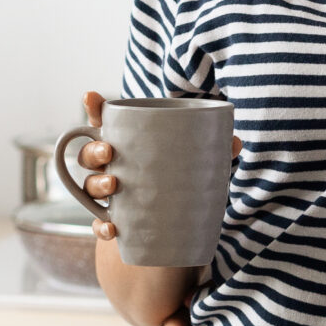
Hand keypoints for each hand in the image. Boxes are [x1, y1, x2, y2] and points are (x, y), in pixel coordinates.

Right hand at [79, 90, 240, 242]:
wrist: (170, 231)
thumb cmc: (178, 184)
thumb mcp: (195, 165)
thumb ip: (212, 152)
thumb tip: (235, 142)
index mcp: (128, 146)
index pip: (105, 124)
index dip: (94, 108)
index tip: (91, 95)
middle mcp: (111, 168)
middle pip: (90, 155)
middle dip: (94, 150)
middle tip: (110, 151)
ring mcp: (110, 197)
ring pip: (90, 187)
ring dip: (97, 184)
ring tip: (113, 185)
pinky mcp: (114, 223)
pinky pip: (99, 224)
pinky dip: (102, 227)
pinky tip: (112, 228)